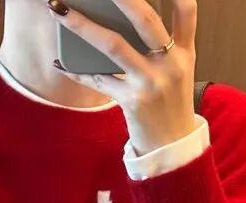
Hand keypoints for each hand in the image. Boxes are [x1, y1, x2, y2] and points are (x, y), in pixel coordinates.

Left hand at [47, 0, 197, 155]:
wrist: (171, 147)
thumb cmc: (169, 105)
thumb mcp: (177, 72)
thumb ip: (163, 45)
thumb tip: (122, 19)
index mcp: (183, 54)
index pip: (187, 12)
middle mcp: (170, 65)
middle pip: (145, 21)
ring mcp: (150, 83)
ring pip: (113, 46)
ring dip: (82, 26)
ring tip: (58, 10)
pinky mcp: (131, 102)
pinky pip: (98, 80)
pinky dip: (76, 71)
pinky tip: (60, 61)